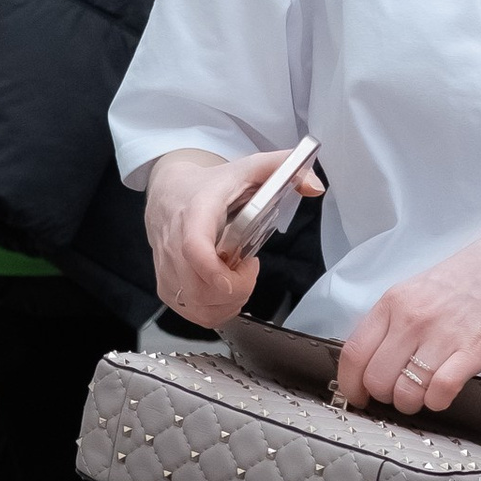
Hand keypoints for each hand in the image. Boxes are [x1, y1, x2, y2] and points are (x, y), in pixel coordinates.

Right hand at [144, 144, 322, 328]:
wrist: (169, 190)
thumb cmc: (209, 185)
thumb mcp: (249, 168)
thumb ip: (283, 168)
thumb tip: (314, 186)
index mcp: (196, 213)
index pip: (193, 247)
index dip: (214, 269)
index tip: (242, 268)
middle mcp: (174, 243)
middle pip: (200, 287)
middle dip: (237, 289)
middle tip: (247, 268)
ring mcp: (167, 267)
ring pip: (197, 305)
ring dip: (228, 302)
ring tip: (236, 278)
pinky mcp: (165, 285)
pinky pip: (191, 312)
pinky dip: (214, 310)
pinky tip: (223, 290)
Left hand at [338, 210, 480, 416]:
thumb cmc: (469, 278)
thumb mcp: (418, 290)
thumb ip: (393, 321)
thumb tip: (371, 361)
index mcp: (393, 302)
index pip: (354, 353)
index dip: (351, 384)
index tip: (358, 397)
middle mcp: (412, 319)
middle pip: (377, 379)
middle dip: (385, 397)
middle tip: (400, 393)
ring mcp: (442, 336)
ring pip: (406, 392)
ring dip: (413, 403)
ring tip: (424, 394)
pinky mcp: (473, 352)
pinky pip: (440, 393)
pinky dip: (438, 402)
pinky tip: (445, 393)